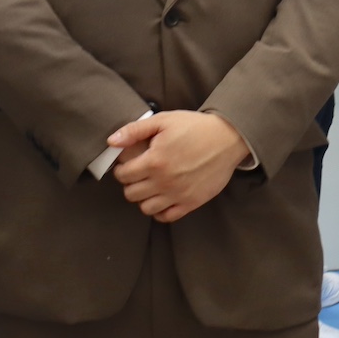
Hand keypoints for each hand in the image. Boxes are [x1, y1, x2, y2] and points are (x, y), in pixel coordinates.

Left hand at [106, 111, 249, 222]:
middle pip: (131, 193)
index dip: (120, 169)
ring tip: (148, 186)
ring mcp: (178, 194)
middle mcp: (164, 182)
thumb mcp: (163, 121)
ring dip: (143, 198)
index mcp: (154, 161)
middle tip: (136, 174)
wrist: (227, 139)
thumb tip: (111, 141)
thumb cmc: (194, 127)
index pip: (123, 175)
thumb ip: (134, 130)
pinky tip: (162, 197)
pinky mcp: (191, 202)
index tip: (126, 164)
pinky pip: (167, 216)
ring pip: (146, 208)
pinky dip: (160, 210)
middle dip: (129, 183)